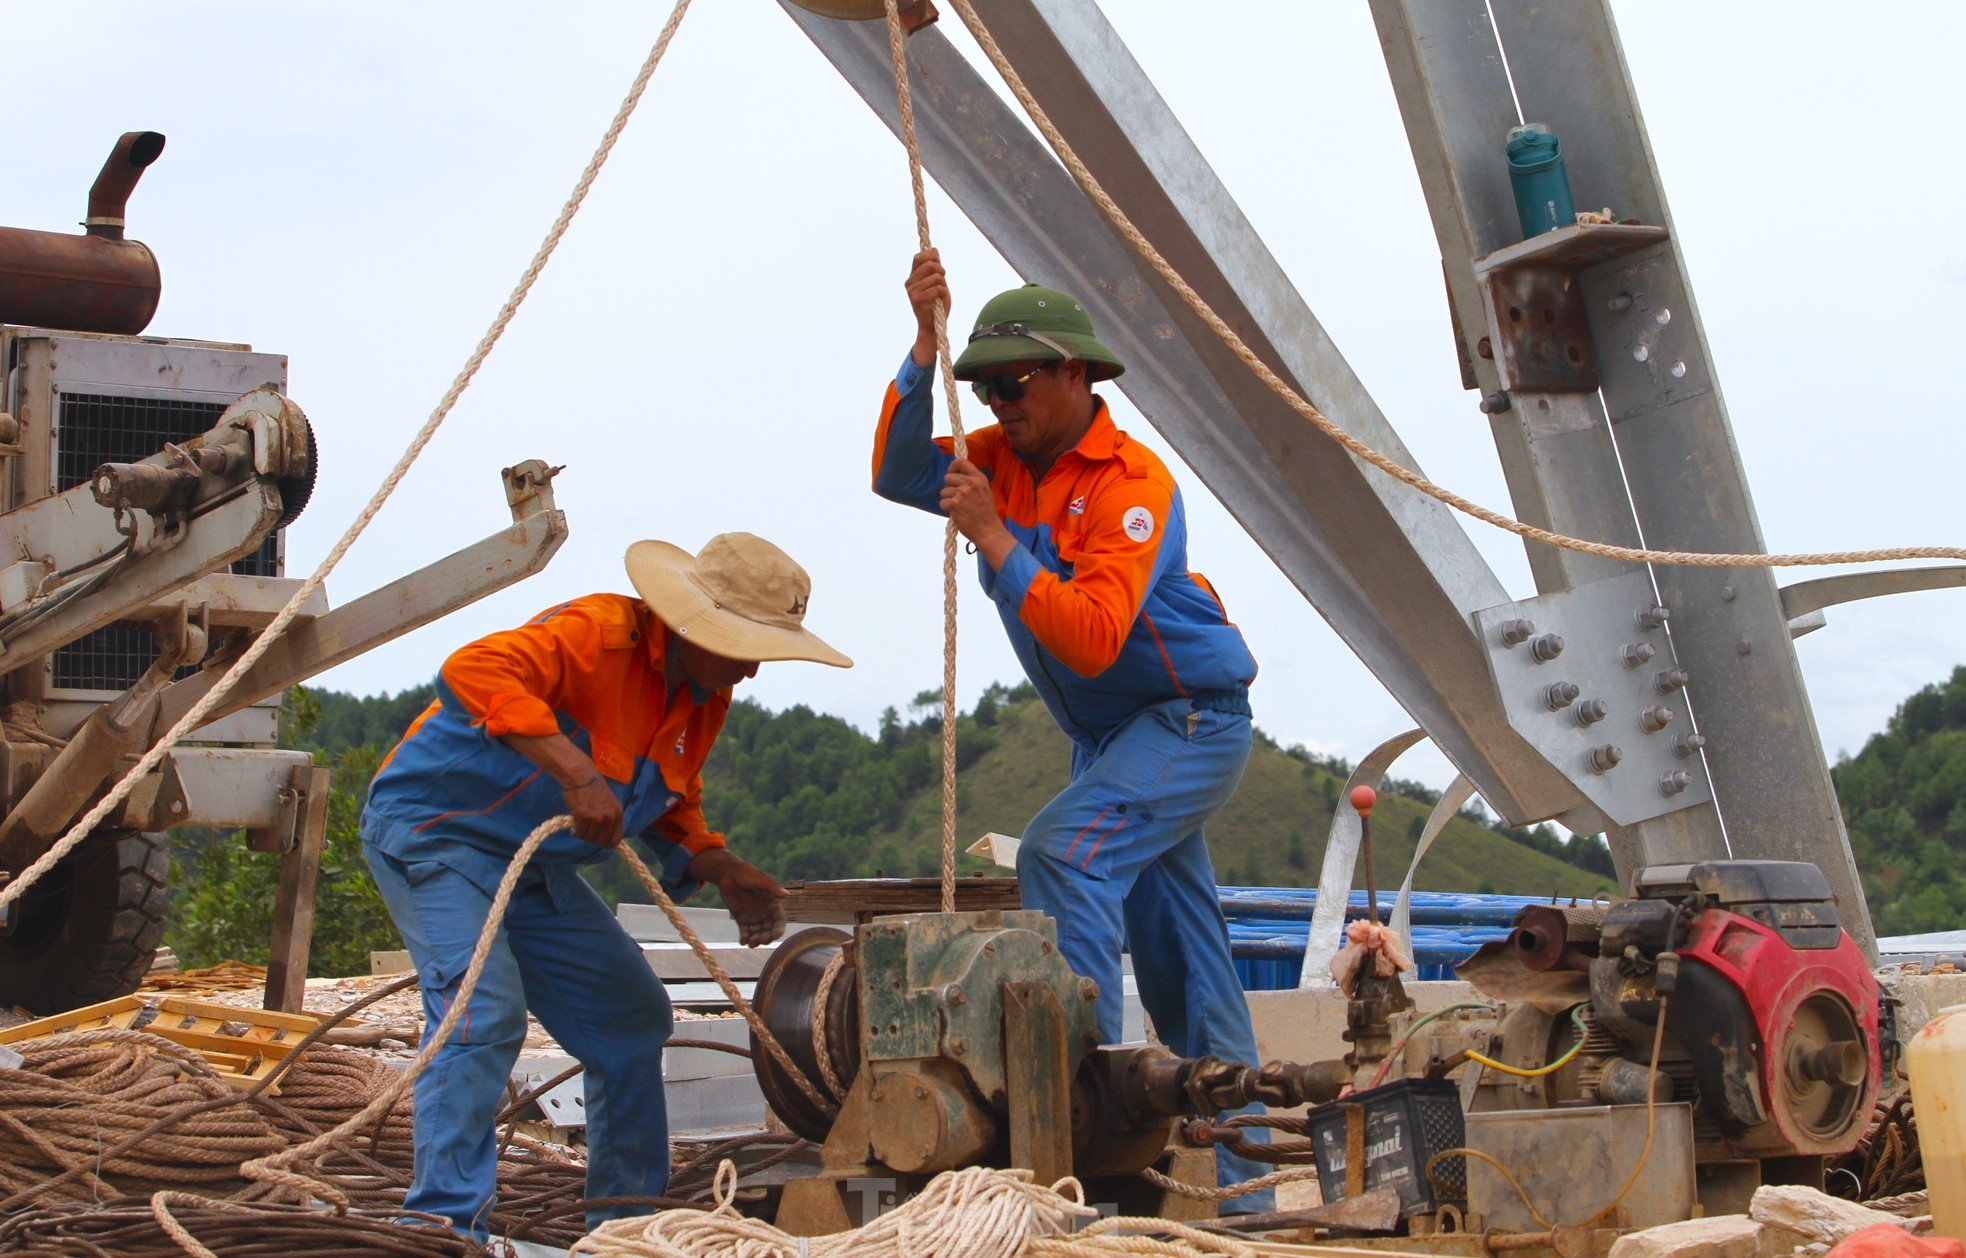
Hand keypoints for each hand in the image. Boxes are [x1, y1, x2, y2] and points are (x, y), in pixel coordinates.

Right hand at [562, 774, 623, 847]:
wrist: (581, 776)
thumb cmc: (593, 789)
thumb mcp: (610, 804)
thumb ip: (610, 819)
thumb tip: (607, 837)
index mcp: (618, 814)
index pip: (615, 840)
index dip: (606, 843)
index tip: (598, 840)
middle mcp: (609, 817)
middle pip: (601, 842)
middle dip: (593, 839)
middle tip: (587, 831)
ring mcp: (597, 817)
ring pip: (589, 838)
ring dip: (583, 834)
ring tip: (580, 824)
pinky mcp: (583, 816)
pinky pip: (579, 832)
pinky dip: (575, 831)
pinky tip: (575, 823)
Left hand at [688, 848, 787, 946]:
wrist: (729, 873)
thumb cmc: (748, 874)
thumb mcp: (761, 880)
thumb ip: (772, 888)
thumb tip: (786, 894)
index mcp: (773, 904)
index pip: (779, 920)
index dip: (779, 929)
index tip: (775, 935)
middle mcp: (765, 913)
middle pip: (769, 930)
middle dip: (766, 937)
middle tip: (761, 940)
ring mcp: (753, 917)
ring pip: (757, 933)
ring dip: (756, 940)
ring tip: (751, 943)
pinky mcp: (741, 918)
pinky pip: (745, 931)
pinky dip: (744, 938)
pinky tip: (743, 942)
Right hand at [906, 248, 949, 365]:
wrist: (932, 327)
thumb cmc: (937, 304)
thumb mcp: (937, 282)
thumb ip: (935, 268)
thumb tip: (934, 250)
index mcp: (913, 277)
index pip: (919, 257)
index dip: (931, 256)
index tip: (938, 263)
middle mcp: (910, 283)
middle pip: (930, 264)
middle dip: (942, 271)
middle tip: (943, 281)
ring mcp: (912, 291)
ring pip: (937, 277)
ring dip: (944, 285)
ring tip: (940, 294)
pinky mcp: (917, 300)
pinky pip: (938, 288)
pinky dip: (943, 293)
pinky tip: (939, 301)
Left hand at [940, 459, 1009, 551]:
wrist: (988, 530)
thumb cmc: (986, 513)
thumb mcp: (984, 491)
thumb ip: (972, 482)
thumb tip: (956, 475)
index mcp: (979, 478)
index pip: (960, 462)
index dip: (952, 467)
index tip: (952, 474)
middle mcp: (971, 483)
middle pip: (948, 477)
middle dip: (949, 488)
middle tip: (957, 497)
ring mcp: (962, 493)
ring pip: (944, 492)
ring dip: (948, 500)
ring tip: (960, 508)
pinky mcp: (954, 504)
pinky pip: (942, 502)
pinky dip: (947, 509)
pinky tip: (957, 513)